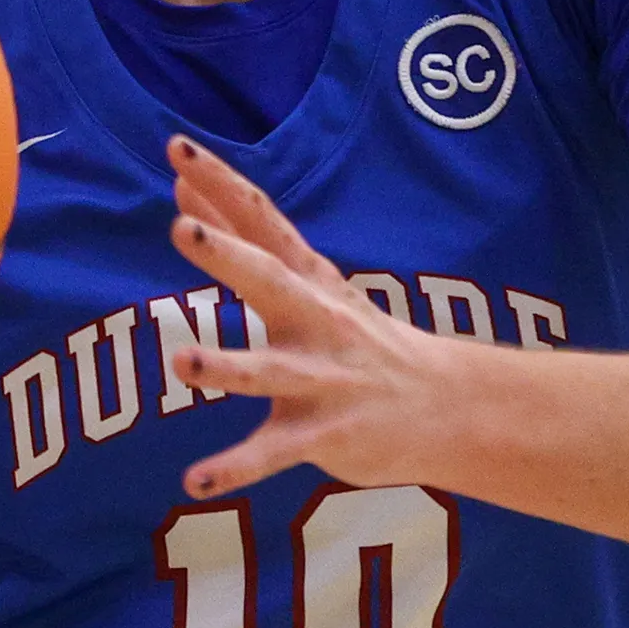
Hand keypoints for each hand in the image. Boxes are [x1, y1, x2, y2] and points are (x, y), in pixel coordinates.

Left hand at [160, 136, 457, 497]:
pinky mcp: (325, 434)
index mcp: (309, 281)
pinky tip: (193, 480)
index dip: (221, 184)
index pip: (262, 222)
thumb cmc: (363, 338)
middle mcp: (316, 322)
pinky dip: (234, 469)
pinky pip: (273, 455)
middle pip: (268, 281)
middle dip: (227, 255)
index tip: (177, 147)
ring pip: (269, 372)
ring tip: (181, 363)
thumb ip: (246, 241)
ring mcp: (322, 379)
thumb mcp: (312, 283)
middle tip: (183, 227)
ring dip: (226, 367)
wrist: (451, 407)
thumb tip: (183, 189)